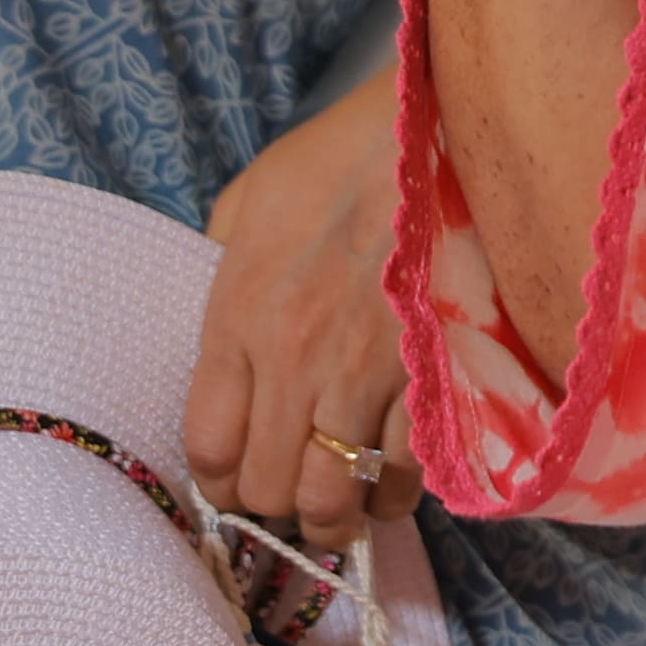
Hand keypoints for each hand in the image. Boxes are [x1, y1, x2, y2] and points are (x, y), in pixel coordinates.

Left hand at [187, 70, 421, 551]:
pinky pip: (406, 476)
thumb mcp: (252, 198)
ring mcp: (364, 377)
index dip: (218, 482)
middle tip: (292, 494)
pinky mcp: (430, 380)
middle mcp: (293, 361)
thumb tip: (216, 307)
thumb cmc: (343, 155)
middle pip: (266, 489)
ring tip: (342, 512)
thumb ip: (223, 263)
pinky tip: (394, 485)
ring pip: (334, 499)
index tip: (235, 479)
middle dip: (276, 505)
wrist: (438, 127)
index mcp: (238, 315)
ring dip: (334, 518)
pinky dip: (397, 494)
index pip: (207, 447)